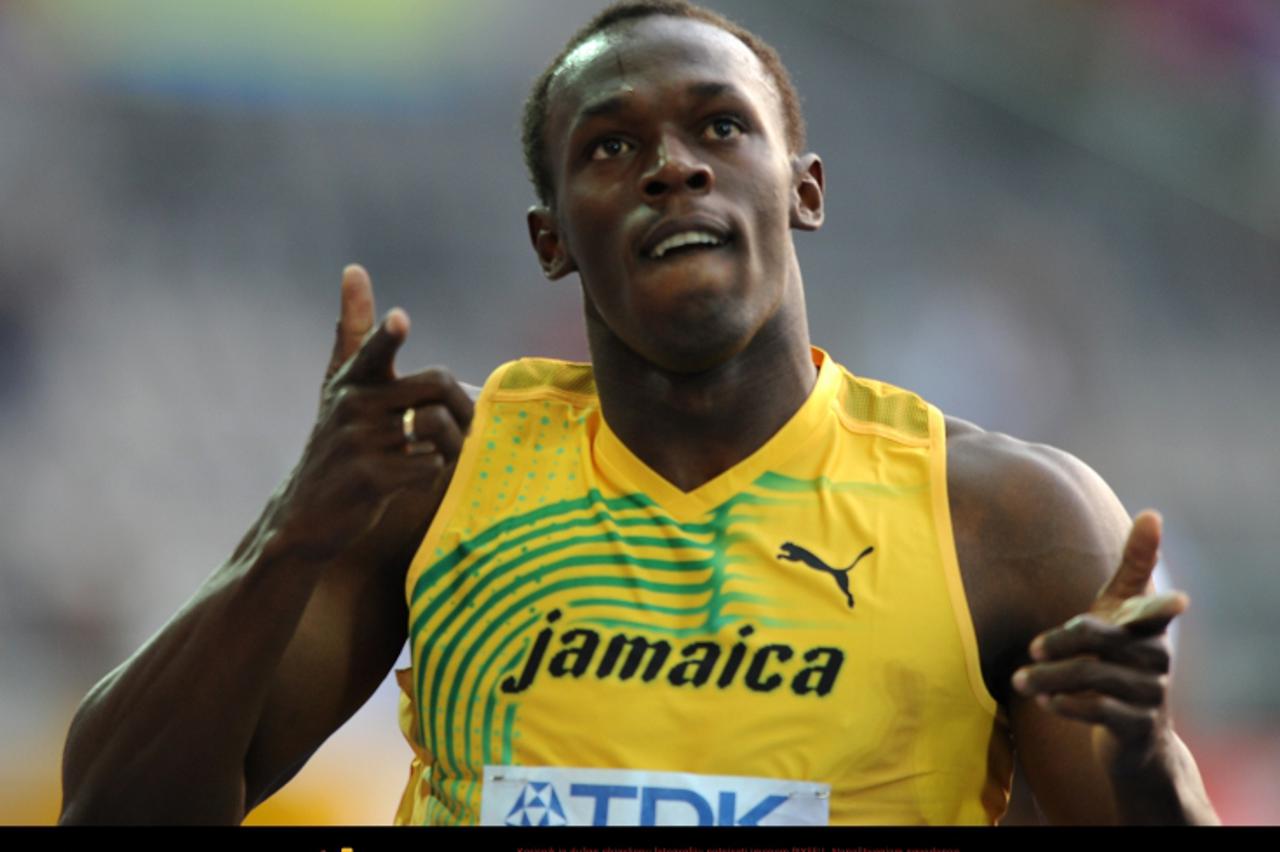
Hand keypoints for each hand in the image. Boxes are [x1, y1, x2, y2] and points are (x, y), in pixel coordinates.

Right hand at [273, 264, 473, 562]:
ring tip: (437, 453)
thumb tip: (354, 268)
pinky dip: (433, 472)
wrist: (306, 515)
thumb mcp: (339, 386)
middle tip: (465, 428)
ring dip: (451, 446)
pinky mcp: (370, 478)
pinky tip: (415, 475)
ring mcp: (359, 441)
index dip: (387, 336)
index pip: (371, 350)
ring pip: (438, 427)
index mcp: (351, 379)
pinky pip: (430, 465)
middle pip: (438, 384)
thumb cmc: (335, 441)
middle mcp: (353, 405)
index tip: (400, 320)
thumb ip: (353, 331)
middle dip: (463, 407)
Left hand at [1012, 510, 1187, 768]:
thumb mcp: (1124, 611)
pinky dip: (1069, 705)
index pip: (1153, 611)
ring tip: (1019, 681)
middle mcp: (1157, 659)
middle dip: (1063, 642)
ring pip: (1096, 676)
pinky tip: (1046, 702)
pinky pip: (1100, 711)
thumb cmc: (1122, 656)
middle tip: (1030, 647)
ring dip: (1052, 678)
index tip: (1179, 599)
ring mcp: (1150, 694)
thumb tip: (1153, 513)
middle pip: (1104, 641)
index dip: (1162, 605)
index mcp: (1150, 628)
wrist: (1137, 736)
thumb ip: (1134, 566)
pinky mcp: (1138, 727)